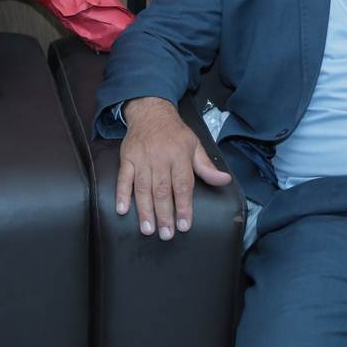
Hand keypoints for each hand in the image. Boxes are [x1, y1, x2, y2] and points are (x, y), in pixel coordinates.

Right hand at [115, 96, 231, 240]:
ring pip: (143, 188)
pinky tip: (122, 209)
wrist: (150, 112)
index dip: (184, 207)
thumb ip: (206, 166)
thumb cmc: (175, 133)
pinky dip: (122, 194)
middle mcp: (160, 158)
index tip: (184, 225)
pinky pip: (124, 178)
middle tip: (166, 234)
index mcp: (179, 156)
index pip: (183, 185)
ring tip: (148, 229)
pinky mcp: (127, 159)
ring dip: (145, 210)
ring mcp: (142, 159)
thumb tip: (224, 180)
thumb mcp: (195, 145)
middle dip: (164, 214)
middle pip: (162, 190)